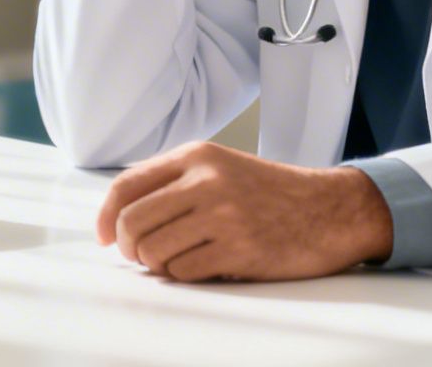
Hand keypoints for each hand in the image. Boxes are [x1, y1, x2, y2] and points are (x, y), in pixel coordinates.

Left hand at [95, 141, 390, 281]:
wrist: (328, 209)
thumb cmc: (269, 192)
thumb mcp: (220, 166)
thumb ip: (173, 180)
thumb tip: (118, 213)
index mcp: (196, 155)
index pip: (127, 185)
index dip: (105, 216)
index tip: (103, 236)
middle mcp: (206, 181)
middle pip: (132, 222)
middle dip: (128, 246)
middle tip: (140, 255)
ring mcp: (222, 216)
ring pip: (153, 250)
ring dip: (155, 264)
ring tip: (173, 260)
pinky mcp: (239, 250)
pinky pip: (183, 272)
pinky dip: (183, 275)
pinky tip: (201, 266)